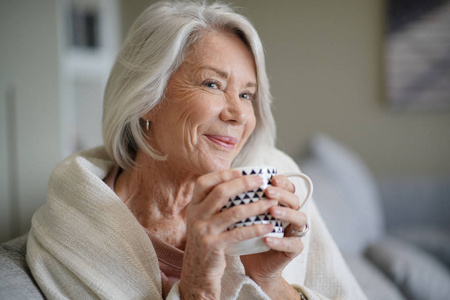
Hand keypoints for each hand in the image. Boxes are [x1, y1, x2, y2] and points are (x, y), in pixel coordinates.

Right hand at [179, 170, 277, 298]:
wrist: (197, 271)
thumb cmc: (207, 240)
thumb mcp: (203, 219)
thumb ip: (212, 203)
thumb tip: (235, 180)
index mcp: (193, 206)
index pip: (203, 182)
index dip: (222, 174)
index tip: (240, 171)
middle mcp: (195, 216)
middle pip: (220, 193)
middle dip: (242, 184)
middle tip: (260, 181)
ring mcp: (203, 231)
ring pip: (233, 212)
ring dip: (255, 206)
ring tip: (271, 203)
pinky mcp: (214, 245)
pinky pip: (239, 233)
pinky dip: (256, 228)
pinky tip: (269, 226)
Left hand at [240, 175, 307, 298]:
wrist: (252, 264)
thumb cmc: (247, 235)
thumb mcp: (243, 215)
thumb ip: (242, 199)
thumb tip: (226, 179)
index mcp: (281, 204)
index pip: (288, 188)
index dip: (282, 181)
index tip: (270, 178)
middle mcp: (292, 215)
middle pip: (295, 200)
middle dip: (282, 194)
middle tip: (268, 191)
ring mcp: (295, 232)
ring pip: (300, 218)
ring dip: (286, 213)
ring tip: (272, 211)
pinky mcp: (294, 249)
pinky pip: (292, 243)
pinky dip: (280, 240)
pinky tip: (267, 238)